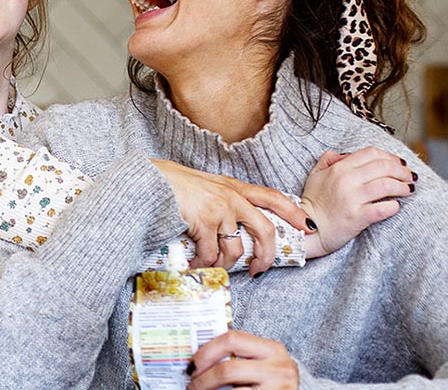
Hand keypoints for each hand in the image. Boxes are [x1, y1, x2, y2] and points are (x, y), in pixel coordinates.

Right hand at [151, 160, 310, 275]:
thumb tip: (226, 225)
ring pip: (234, 249)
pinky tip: (194, 264)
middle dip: (267, 255)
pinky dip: (203, 264)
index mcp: (232, 186)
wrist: (147, 182)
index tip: (304, 226)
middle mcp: (231, 196)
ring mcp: (219, 209)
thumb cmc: (169, 184)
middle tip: (260, 270)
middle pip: (265, 229)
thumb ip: (218, 199)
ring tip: (213, 267)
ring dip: (225, 265)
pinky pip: (210, 254)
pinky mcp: (205, 222)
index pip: (272, 196)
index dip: (292, 211)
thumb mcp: (202, 185)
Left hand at [187, 330, 297, 389]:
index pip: (232, 339)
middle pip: (228, 369)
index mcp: (272, 349)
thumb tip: (198, 360)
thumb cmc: (272, 380)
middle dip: (203, 379)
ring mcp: (279, 388)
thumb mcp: (262, 363)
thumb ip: (239, 356)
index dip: (206, 350)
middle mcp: (279, 368)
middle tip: (192, 385)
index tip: (192, 363)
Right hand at [302, 147, 413, 257]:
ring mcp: (351, 199)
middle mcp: (345, 181)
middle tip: (409, 177)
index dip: (389, 156)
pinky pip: (383, 208)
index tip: (397, 163)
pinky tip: (395, 206)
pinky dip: (394, 206)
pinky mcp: (356, 217)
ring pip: (386, 185)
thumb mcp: (315, 175)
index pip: (371, 153)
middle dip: (402, 170)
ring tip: (408, 190)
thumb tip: (344, 154)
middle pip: (383, 167)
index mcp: (338, 168)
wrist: (306, 230)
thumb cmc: (313, 203)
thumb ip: (328, 160)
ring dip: (402, 187)